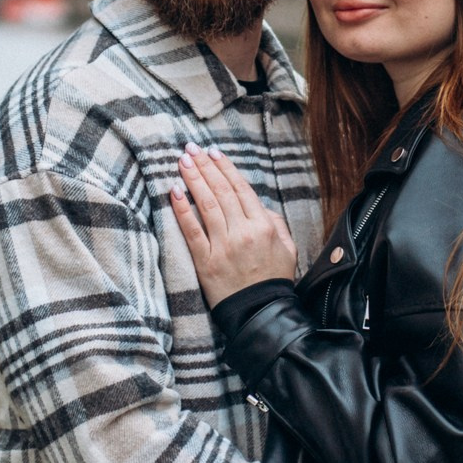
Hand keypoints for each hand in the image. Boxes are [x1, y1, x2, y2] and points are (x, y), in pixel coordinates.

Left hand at [169, 145, 297, 306]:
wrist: (261, 313)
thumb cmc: (274, 279)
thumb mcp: (287, 248)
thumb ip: (275, 222)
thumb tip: (258, 204)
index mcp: (263, 226)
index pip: (240, 189)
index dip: (225, 168)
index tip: (213, 152)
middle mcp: (243, 232)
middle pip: (221, 192)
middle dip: (205, 167)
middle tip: (191, 148)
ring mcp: (222, 246)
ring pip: (206, 205)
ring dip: (193, 180)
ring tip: (182, 161)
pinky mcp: (205, 261)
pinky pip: (191, 230)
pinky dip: (182, 209)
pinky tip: (175, 191)